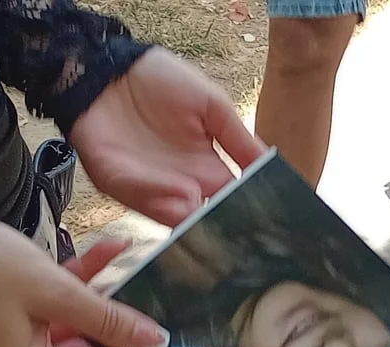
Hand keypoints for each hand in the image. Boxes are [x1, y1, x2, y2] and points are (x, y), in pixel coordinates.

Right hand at [0, 218, 167, 346]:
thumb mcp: (55, 292)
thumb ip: (107, 319)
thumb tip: (152, 341)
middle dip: (123, 333)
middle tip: (159, 308)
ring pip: (78, 332)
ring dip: (103, 300)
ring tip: (130, 265)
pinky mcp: (16, 322)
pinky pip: (58, 312)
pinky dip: (81, 286)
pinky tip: (109, 251)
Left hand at [70, 47, 266, 225]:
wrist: (115, 69)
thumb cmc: (164, 82)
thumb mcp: (213, 105)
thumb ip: (241, 140)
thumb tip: (273, 169)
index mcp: (208, 171)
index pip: (233, 203)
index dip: (249, 213)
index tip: (271, 221)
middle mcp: (181, 187)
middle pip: (205, 220)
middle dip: (221, 229)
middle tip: (243, 235)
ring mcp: (149, 188)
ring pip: (175, 219)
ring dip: (194, 221)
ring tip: (217, 217)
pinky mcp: (117, 182)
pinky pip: (141, 198)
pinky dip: (162, 198)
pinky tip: (185, 194)